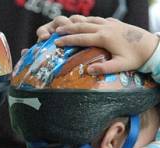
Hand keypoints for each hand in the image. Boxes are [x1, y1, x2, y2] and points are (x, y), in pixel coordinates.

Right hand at [37, 15, 158, 73]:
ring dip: (76, 23)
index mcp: (104, 38)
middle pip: (82, 26)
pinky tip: (84, 23)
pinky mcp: (116, 23)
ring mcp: (111, 24)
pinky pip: (98, 19)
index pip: (81, 38)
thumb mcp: (120, 66)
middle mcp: (106, 28)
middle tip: (55, 32)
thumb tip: (88, 71)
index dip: (67, 40)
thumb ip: (104, 68)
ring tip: (66, 25)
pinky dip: (88, 20)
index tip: (56, 42)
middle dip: (67, 29)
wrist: (151, 46)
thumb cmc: (136, 58)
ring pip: (90, 20)